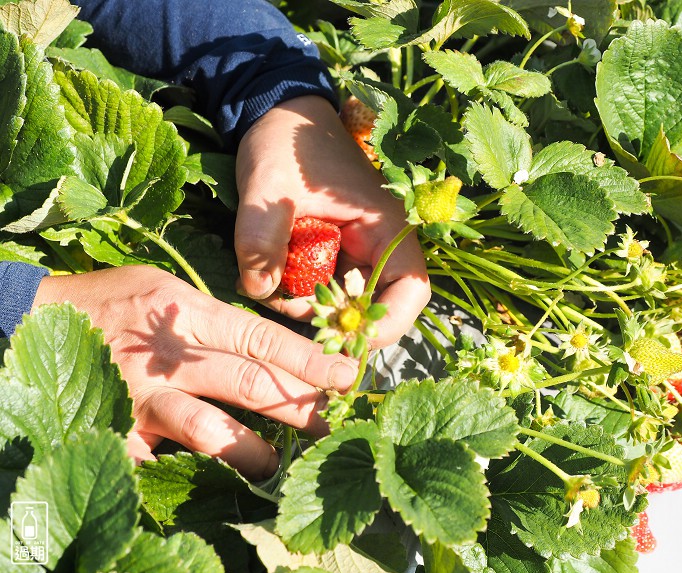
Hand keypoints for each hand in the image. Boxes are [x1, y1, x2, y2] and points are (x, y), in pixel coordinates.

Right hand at [32, 266, 357, 478]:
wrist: (34, 321)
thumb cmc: (113, 301)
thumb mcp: (167, 290)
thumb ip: (215, 318)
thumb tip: (268, 345)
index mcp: (189, 314)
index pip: (263, 339)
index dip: (310, 359)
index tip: (350, 375)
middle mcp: (171, 358)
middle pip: (251, 385)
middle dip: (302, 409)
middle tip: (338, 425)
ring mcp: (142, 400)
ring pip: (212, 434)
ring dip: (253, 453)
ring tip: (274, 462)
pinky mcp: (117, 433)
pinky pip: (164, 462)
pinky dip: (192, 471)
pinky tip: (213, 478)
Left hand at [234, 95, 430, 347]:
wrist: (277, 117)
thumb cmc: (286, 144)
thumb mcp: (269, 187)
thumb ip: (261, 239)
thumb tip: (258, 291)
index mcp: (385, 225)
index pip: (411, 288)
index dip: (386, 322)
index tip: (342, 335)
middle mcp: (378, 245)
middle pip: (376, 306)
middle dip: (335, 321)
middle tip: (287, 307)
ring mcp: (355, 252)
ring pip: (345, 304)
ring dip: (310, 309)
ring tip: (268, 287)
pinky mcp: (332, 255)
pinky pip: (323, 290)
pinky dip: (298, 295)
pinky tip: (269, 280)